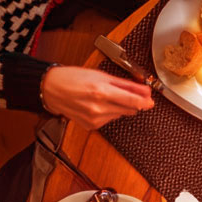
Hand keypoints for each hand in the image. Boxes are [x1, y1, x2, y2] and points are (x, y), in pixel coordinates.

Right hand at [40, 66, 154, 129]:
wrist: (51, 89)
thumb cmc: (73, 78)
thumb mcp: (101, 75)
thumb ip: (125, 84)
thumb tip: (144, 90)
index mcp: (101, 92)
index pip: (131, 101)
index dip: (144, 102)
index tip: (151, 101)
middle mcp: (98, 108)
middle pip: (128, 109)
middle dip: (131, 101)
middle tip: (125, 92)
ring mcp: (94, 119)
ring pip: (119, 114)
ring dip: (118, 106)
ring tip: (103, 96)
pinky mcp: (91, 126)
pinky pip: (109, 120)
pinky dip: (108, 112)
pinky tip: (97, 104)